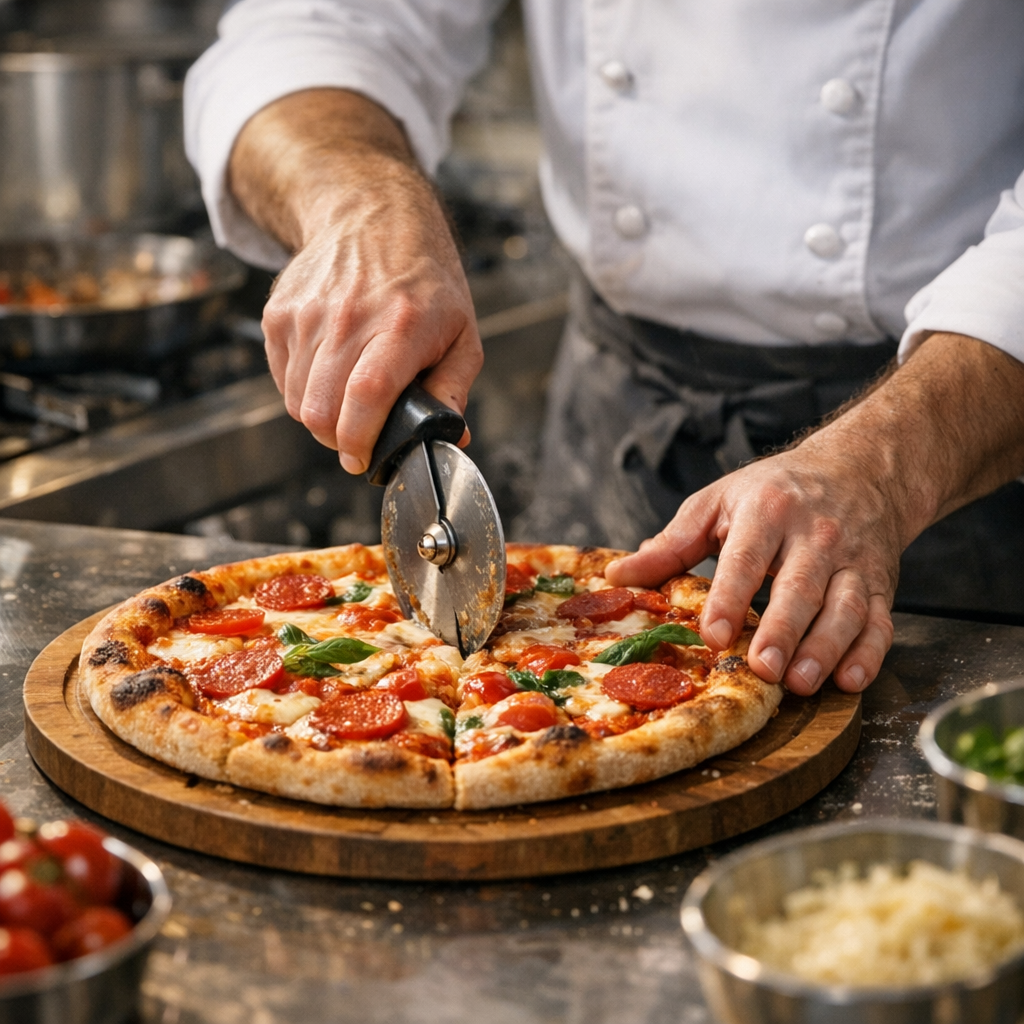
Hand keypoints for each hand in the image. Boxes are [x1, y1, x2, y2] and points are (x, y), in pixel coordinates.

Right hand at [261, 185, 480, 472]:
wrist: (374, 219)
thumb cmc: (425, 282)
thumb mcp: (461, 333)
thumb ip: (455, 390)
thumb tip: (451, 437)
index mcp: (400, 327)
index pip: (367, 396)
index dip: (360, 439)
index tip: (364, 459)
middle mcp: (348, 318)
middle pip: (321, 409)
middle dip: (340, 441)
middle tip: (360, 438)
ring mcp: (307, 315)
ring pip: (297, 402)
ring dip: (321, 419)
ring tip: (347, 405)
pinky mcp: (279, 314)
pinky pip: (283, 379)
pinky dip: (303, 392)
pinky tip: (329, 375)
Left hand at [606, 444, 898, 694]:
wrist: (860, 469)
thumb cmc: (776, 492)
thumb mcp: (719, 502)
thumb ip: (673, 543)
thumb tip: (619, 576)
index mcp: (767, 511)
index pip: (746, 558)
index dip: (729, 598)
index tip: (712, 634)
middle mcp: (816, 535)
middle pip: (800, 588)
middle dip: (782, 631)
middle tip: (762, 669)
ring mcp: (853, 560)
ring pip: (846, 608)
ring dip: (825, 648)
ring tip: (800, 683)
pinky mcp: (882, 583)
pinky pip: (881, 621)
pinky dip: (870, 653)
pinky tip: (850, 679)